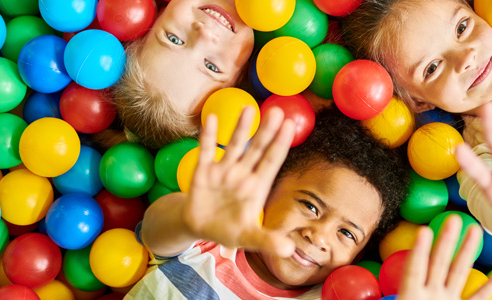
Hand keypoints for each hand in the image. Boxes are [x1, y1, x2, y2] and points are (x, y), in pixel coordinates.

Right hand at [183, 107, 295, 256]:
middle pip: (257, 149)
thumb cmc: (230, 230)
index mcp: (257, 187)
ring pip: (234, 145)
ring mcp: (223, 171)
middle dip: (267, 131)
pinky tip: (212, 118)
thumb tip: (287, 250)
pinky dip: (209, 136)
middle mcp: (242, 174)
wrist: (200, 227)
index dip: (280, 144)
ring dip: (241, 128)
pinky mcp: (203, 172)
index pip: (271, 162)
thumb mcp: (249, 238)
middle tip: (278, 110)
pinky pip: (206, 151)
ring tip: (249, 109)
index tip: (291, 125)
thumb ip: (267, 241)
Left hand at [397, 215, 491, 299]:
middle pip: (438, 263)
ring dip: (467, 252)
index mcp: (410, 297)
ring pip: (458, 273)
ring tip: (476, 230)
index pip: (415, 270)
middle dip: (446, 241)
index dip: (419, 252)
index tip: (424, 231)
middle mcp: (429, 295)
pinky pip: (479, 297)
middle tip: (454, 218)